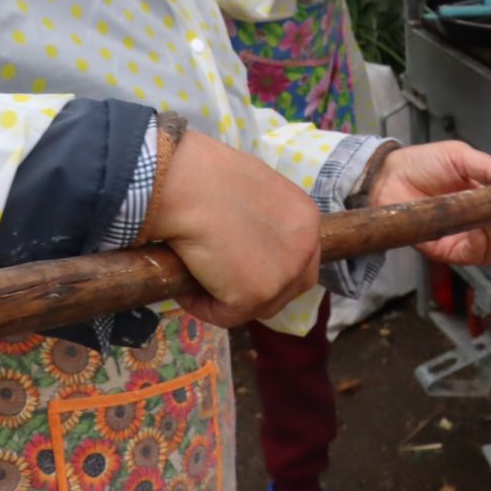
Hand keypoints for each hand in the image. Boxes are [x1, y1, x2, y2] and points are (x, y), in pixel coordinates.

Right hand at [143, 129, 319, 327]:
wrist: (185, 183)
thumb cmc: (206, 176)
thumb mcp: (251, 191)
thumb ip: (263, 218)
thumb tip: (246, 239)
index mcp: (306, 218)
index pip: (300, 257)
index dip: (271, 264)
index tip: (241, 265)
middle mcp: (306, 248)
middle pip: (290, 287)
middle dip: (258, 289)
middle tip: (222, 282)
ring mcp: (284, 275)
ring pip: (259, 305)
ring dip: (228, 298)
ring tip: (195, 279)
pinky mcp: (256, 295)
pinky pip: (225, 314)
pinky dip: (202, 305)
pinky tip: (184, 285)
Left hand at [368, 140, 490, 266]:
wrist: (390, 175)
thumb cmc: (422, 163)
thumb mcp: (460, 156)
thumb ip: (489, 168)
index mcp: (486, 197)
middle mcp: (478, 220)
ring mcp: (464, 237)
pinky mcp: (447, 250)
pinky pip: (474, 257)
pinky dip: (483, 247)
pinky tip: (480, 232)